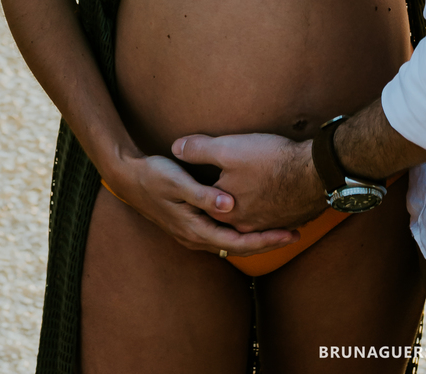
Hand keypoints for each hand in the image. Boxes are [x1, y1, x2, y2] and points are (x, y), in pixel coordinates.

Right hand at [102, 149, 299, 256]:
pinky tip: (254, 223)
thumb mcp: (177, 182)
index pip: (237, 242)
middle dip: (267, 242)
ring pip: (232, 244)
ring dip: (257, 238)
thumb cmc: (154, 176)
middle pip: (239, 247)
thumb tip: (228, 205)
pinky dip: (244, 232)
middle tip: (296, 234)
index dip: (265, 239)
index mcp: (195, 229)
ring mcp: (194, 233)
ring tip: (282, 231)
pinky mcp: (195, 224)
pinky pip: (225, 235)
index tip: (289, 234)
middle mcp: (196, 237)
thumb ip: (202, 194)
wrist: (129, 179)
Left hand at [172, 132, 325, 232]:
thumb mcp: (228, 148)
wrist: (314, 172)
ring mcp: (267, 225)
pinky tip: (268, 200)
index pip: (204, 208)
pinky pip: (269, 220)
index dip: (197, 195)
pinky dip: (264, 213)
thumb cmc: (269, 160)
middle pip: (226, 217)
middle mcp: (244, 226)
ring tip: (240, 195)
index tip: (191, 185)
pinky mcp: (286, 220)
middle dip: (218, 205)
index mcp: (225, 214)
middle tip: (215, 195)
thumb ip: (199, 150)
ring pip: (249, 220)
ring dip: (242, 211)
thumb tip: (176, 148)